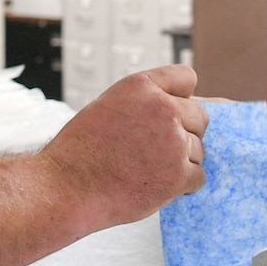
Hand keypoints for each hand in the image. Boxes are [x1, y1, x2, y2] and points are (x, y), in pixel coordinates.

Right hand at [41, 66, 207, 230]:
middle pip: (200, 117)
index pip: (186, 77)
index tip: (169, 114)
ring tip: (147, 169)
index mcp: (142, 86)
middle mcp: (162, 108)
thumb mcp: (109, 106)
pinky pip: (198, 177)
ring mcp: (173, 142)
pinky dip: (183, 185)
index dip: (180, 97)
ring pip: (199, 150)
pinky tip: (156, 185)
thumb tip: (187, 104)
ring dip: (181, 161)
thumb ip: (145, 102)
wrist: (66, 187)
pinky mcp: (178, 176)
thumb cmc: (81, 151)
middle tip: (156, 149)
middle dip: (185, 132)